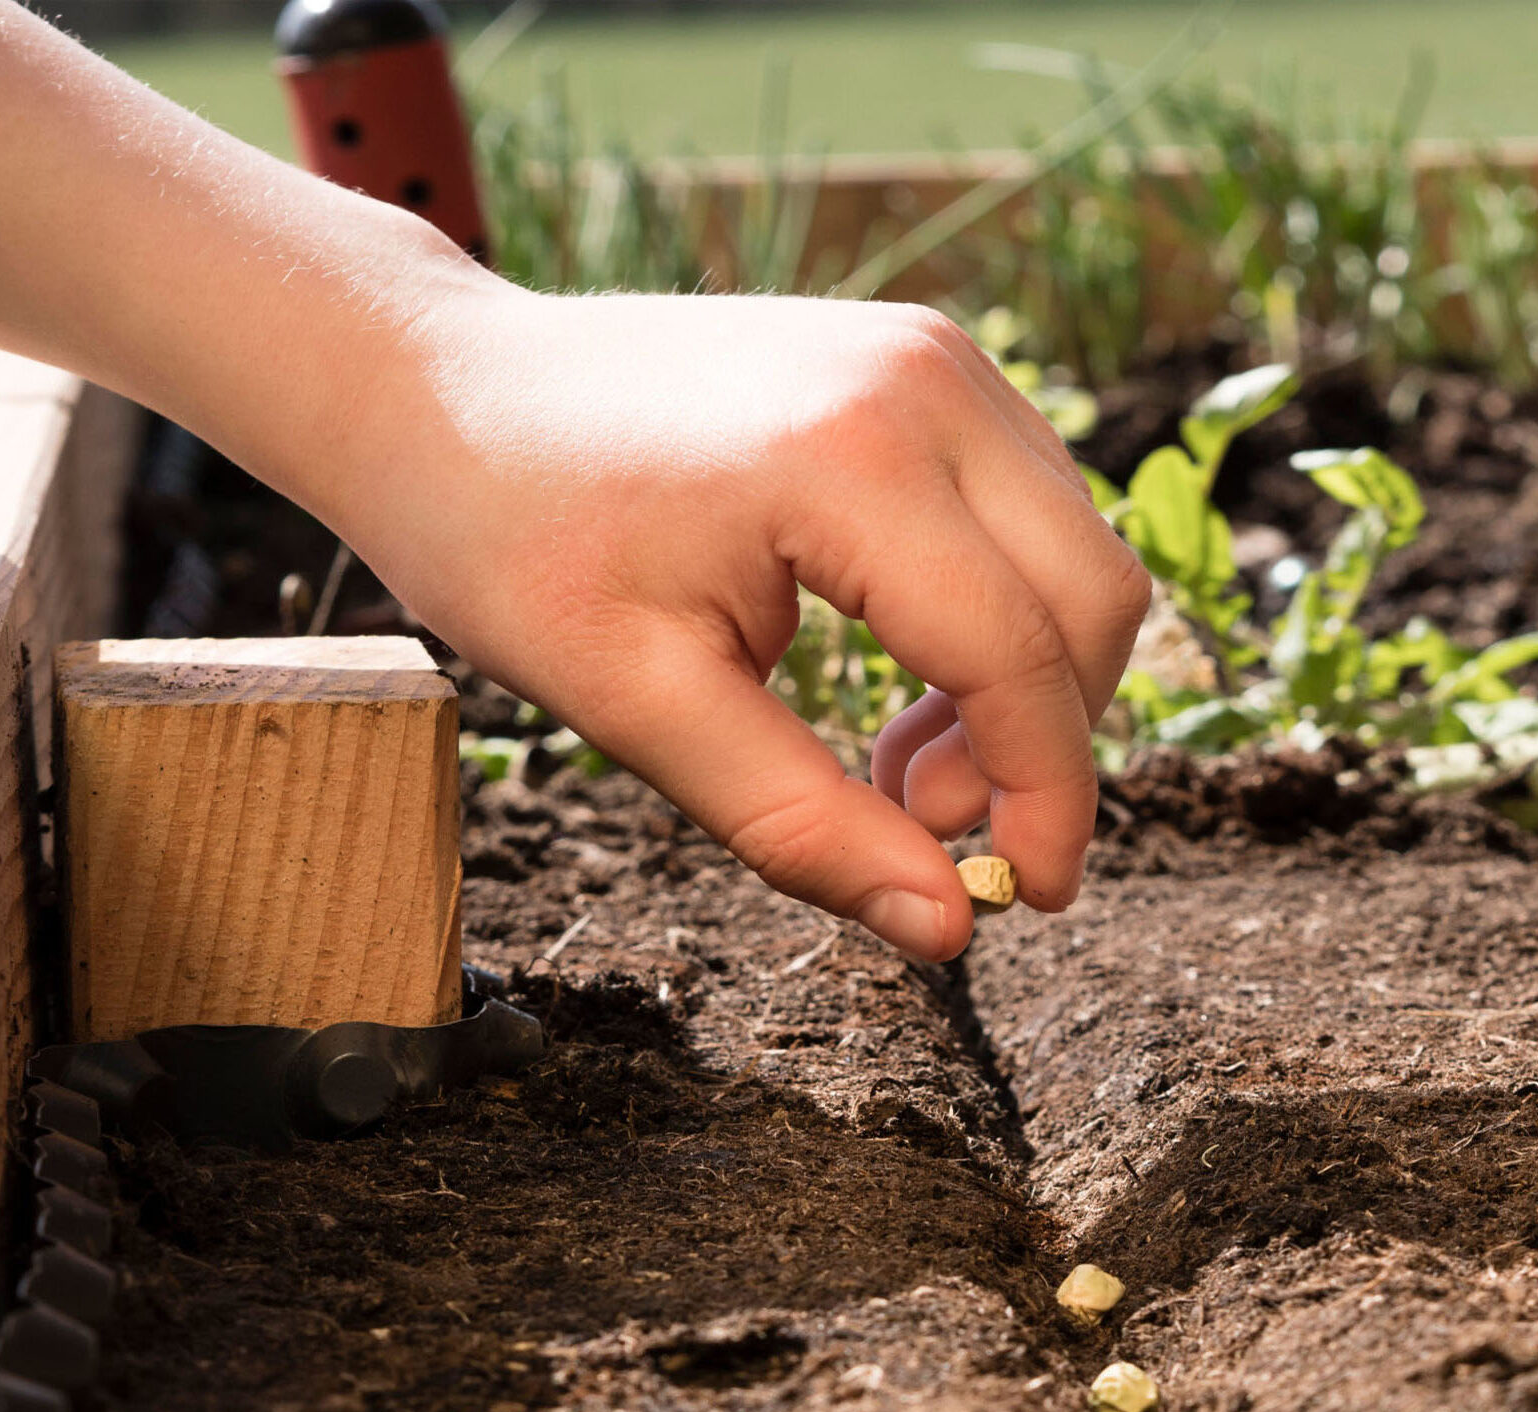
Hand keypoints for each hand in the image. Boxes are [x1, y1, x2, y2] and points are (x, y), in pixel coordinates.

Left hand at [345, 287, 1149, 961]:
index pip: (1019, 656)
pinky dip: (1000, 614)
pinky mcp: (928, 361)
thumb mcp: (638, 706)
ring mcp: (935, 355)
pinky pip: (1032, 509)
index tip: (1019, 900)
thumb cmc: (511, 538)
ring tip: (896, 755)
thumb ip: (802, 822)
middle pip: (1094, 598)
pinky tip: (900, 669)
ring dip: (1023, 683)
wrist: (443, 389)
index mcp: (849, 460)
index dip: (1045, 800)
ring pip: (1078, 553)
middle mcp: (923, 382)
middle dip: (1044, 743)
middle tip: (927, 818)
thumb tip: (943, 928)